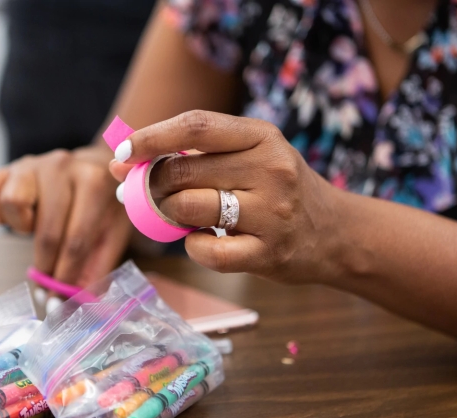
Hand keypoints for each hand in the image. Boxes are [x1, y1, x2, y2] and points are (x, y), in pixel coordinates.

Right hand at [0, 146, 131, 287]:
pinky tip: (20, 217)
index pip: (77, 239)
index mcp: (95, 181)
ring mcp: (32, 164)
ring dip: (21, 226)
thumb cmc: (102, 207)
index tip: (59, 300)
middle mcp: (62, 166)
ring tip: (37, 228)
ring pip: (11, 203)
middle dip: (46, 265)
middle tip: (47, 282)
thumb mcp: (111, 236)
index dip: (65, 276)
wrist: (93, 169)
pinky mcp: (7, 167)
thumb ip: (95, 272)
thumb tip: (72, 306)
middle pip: (46, 230)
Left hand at [109, 110, 342, 284]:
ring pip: (190, 208)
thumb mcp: (252, 156)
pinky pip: (207, 252)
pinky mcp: (269, 253)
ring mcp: (273, 213)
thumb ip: (197, 154)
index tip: (122, 152)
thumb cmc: (277, 191)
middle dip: (151, 185)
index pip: (195, 126)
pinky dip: (192, 248)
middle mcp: (271, 169)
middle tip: (142, 195)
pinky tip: (200, 241)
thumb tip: (125, 160)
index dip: (150, 138)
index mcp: (262, 136)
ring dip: (170, 215)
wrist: (334, 233)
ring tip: (179, 217)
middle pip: (183, 171)